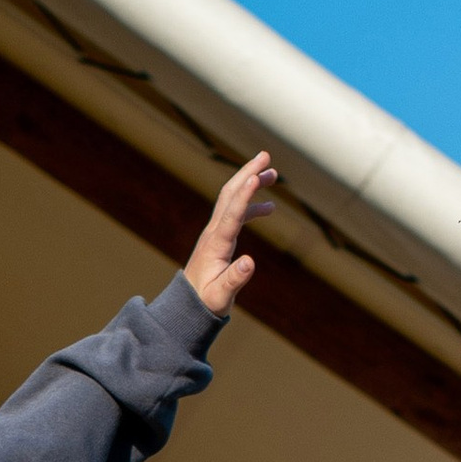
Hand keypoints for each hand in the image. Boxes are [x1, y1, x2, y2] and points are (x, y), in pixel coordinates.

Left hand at [182, 151, 276, 316]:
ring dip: (251, 183)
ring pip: (232, 199)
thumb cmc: (205, 303)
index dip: (244, 196)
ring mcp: (215, 233)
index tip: (256, 177)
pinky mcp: (218, 238)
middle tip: (265, 155)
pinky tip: (270, 208)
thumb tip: (250, 261)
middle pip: (230, 194)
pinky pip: (236, 214)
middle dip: (247, 173)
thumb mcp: (221, 296)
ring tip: (272, 173)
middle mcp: (213, 233)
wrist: (188, 306)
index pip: (231, 214)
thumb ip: (235, 279)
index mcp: (216, 245)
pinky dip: (251, 206)